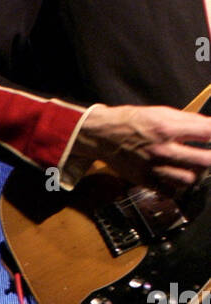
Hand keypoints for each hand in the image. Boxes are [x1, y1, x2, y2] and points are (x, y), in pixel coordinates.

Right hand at [74, 103, 210, 190]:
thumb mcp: (160, 112)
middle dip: (210, 158)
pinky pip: (168, 191)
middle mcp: (163, 149)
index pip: (207, 132)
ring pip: (188, 179)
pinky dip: (174, 186)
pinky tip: (174, 178)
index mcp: (168, 128)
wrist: (103, 135)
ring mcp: (154, 167)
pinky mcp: (144, 180)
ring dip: (194, 174)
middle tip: (208, 156)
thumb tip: (208, 125)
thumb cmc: (131, 122)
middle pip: (203, 160)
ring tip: (192, 168)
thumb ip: (186, 119)